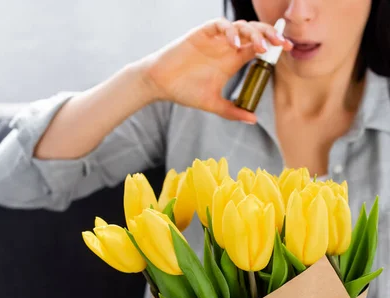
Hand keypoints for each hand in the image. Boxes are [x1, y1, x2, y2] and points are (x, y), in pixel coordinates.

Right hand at [142, 18, 292, 121]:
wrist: (161, 83)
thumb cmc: (185, 91)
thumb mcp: (213, 105)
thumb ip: (233, 111)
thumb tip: (253, 120)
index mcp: (233, 60)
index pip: (258, 47)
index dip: (274, 46)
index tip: (289, 50)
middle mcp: (227, 46)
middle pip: (255, 33)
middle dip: (270, 35)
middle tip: (283, 44)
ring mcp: (216, 38)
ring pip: (241, 26)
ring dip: (254, 33)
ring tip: (261, 46)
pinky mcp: (203, 32)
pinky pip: (221, 25)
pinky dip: (230, 31)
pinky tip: (235, 44)